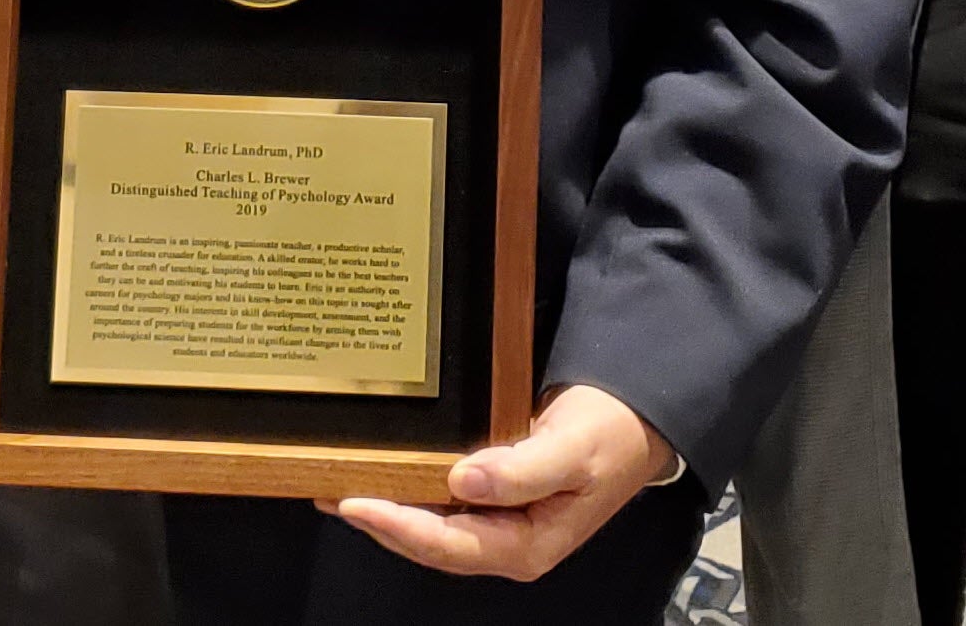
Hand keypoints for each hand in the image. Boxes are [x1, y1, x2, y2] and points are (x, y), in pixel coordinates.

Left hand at [329, 384, 676, 581]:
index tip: (355, 501)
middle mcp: (506, 541)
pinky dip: (408, 485)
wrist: (638, 419)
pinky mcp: (492, 496)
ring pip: (430, 523)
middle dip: (379, 520)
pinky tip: (381, 467)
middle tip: (327, 490)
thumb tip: (463, 481)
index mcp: (527, 545)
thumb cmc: (611, 434)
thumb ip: (524, 468)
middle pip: (430, 541)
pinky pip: (440, 499)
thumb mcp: (575, 448)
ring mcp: (497, 520)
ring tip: (336, 481)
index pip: (449, 545)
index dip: (399, 527)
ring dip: (386, 505)